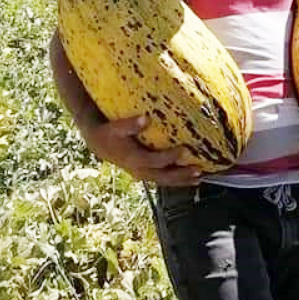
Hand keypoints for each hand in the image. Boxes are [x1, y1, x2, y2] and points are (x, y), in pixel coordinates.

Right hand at [85, 115, 202, 187]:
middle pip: (163, 176)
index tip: (184, 149)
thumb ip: (129, 124)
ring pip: (164, 181)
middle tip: (198, 171)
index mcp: (133, 159)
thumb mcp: (115, 127)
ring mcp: (143, 173)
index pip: (154, 161)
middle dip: (181, 175)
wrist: (99, 144)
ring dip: (182, 180)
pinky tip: (190, 178)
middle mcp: (139, 170)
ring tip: (199, 178)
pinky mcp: (146, 173)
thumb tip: (145, 118)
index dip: (169, 157)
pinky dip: (177, 180)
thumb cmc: (108, 133)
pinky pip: (163, 179)